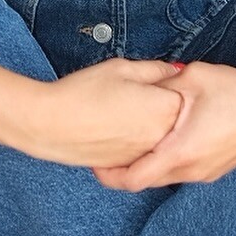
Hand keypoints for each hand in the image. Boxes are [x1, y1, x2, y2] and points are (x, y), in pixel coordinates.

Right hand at [14, 58, 183, 166]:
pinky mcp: (127, 167)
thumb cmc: (84, 92)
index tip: (151, 81)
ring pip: (160, 138)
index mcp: (166, 109)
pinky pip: (142, 153)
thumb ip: (155, 70)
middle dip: (162, 106)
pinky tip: (116, 129)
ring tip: (123, 112)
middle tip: (134, 96)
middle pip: (176, 120)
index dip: (167, 85)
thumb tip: (174, 71)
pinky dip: (135, 141)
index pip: (185, 94)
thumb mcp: (122, 68)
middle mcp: (162, 138)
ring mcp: (145, 156)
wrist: (50, 124)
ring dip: (150, 126)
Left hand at [91, 61, 235, 188]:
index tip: (93, 160)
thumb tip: (136, 85)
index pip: (131, 179)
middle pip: (144, 181)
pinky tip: (166, 137)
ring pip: (164, 176)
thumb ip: (159, 85)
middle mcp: (191, 171)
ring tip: (133, 140)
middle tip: (107, 148)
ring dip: (147, 163)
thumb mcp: (191, 78)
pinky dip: (167, 160)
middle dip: (123, 167)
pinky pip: (182, 171)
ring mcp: (206, 173)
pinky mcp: (217, 168)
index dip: (107, 174)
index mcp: (179, 152)